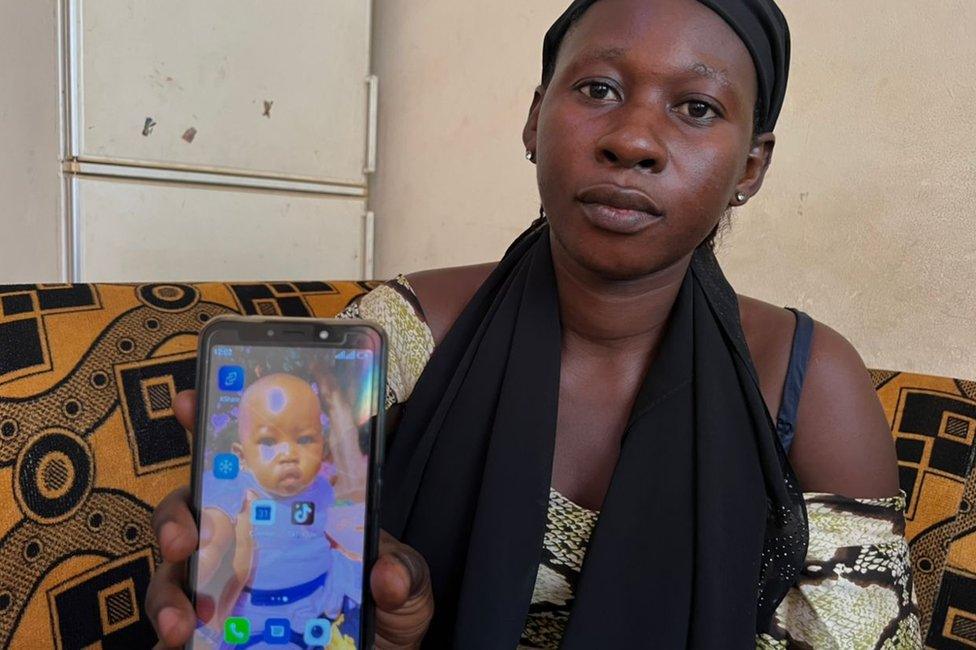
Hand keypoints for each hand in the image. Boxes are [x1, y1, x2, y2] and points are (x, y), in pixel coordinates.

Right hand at [146, 390, 432, 647]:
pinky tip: (179, 640)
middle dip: (176, 516)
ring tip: (182, 619)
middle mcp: (248, 543)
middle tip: (185, 538)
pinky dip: (168, 627)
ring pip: (173, 572)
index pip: (246, 464)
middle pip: (192, 511)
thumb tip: (387, 574)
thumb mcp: (406, 591)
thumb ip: (404, 577)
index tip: (189, 404)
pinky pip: (173, 623)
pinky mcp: (208, 631)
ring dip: (167, 589)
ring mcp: (224, 588)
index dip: (212, 428)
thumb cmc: (384, 620)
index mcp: (289, 514)